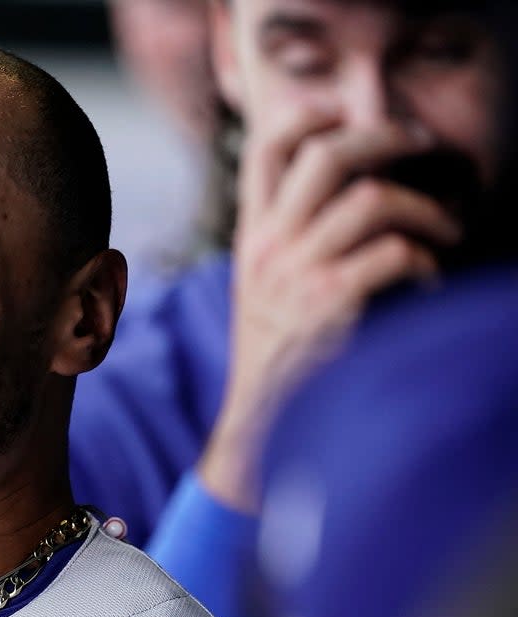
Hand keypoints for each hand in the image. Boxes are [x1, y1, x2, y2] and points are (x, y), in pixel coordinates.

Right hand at [198, 108, 461, 511]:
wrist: (260, 420)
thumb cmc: (274, 354)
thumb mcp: (261, 286)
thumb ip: (288, 238)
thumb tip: (346, 194)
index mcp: (252, 237)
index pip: (265, 151)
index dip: (307, 117)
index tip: (343, 114)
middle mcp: (270, 247)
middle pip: (325, 156)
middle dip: (383, 138)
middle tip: (419, 145)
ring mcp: (298, 274)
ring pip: (371, 199)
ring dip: (424, 211)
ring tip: (444, 231)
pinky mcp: (331, 304)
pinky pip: (394, 254)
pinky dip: (425, 264)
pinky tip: (427, 284)